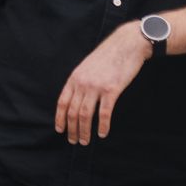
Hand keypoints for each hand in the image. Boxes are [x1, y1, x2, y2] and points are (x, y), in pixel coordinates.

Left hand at [55, 23, 149, 144]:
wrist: (126, 45)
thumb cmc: (108, 56)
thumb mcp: (87, 66)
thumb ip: (80, 81)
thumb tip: (75, 98)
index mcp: (75, 77)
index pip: (62, 102)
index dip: (60, 118)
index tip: (60, 130)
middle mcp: (82, 83)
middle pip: (72, 111)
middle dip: (72, 129)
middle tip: (74, 141)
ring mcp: (96, 87)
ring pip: (85, 115)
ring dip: (84, 131)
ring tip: (85, 141)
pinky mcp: (111, 90)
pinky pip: (104, 113)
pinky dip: (102, 126)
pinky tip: (102, 133)